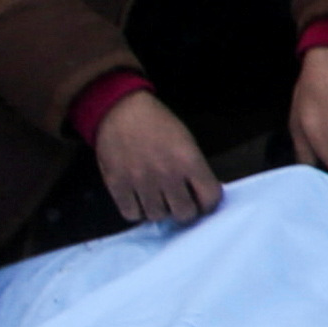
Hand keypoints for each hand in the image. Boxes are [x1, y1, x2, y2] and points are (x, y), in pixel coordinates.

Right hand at [89, 89, 221, 229]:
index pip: (210, 197)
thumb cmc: (157, 123)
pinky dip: (137, 211)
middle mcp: (167, 174)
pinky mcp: (118, 185)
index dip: (208, 203)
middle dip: (185, 210)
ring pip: (157, 216)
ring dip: (159, 210)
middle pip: (184, 214)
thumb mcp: (186, 141)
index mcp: (189, 160)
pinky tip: (139, 199)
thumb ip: (195, 169)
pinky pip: (131, 214)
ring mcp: (141, 181)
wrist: (121, 110)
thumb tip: (202, 194)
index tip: (202, 200)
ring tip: (157, 197)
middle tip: (179, 202)